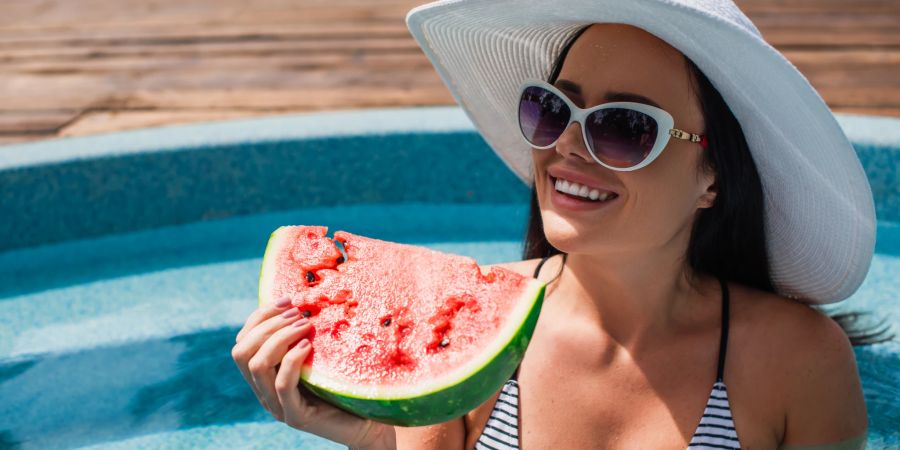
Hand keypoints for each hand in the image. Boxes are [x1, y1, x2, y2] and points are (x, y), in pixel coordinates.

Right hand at [232, 297, 396, 449]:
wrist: (364, 423)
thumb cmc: (343, 384)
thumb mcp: (317, 355)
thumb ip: (302, 337)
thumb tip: (302, 300)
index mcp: (265, 375)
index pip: (243, 340)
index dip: (260, 316)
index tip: (288, 301)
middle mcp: (264, 391)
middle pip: (241, 352)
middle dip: (266, 324)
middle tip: (297, 314)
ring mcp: (277, 406)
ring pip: (256, 366)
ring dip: (278, 337)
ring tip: (304, 326)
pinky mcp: (296, 417)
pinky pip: (282, 385)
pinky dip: (292, 360)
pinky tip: (308, 345)